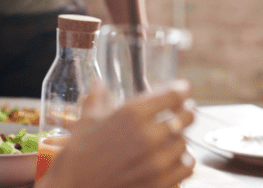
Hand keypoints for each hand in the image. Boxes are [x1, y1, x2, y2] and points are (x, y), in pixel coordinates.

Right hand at [42, 83, 195, 187]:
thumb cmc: (76, 157)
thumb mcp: (85, 122)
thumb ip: (97, 99)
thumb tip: (99, 84)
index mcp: (131, 114)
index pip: (174, 94)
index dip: (181, 90)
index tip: (182, 90)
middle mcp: (148, 136)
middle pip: (186, 117)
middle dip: (186, 112)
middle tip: (184, 112)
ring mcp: (155, 162)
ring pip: (185, 143)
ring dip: (180, 139)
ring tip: (172, 139)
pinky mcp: (159, 183)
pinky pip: (186, 168)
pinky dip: (183, 162)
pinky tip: (173, 160)